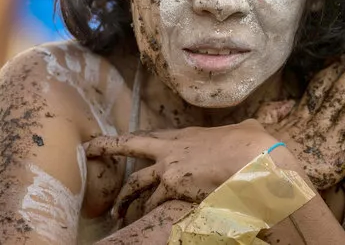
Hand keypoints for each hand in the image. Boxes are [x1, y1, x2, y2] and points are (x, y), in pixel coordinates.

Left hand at [85, 119, 274, 218]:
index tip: (115, 141)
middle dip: (108, 147)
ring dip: (126, 199)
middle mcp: (170, 150)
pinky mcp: (174, 189)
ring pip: (137, 184)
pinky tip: (144, 218)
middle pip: (130, 146)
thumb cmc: (251, 143)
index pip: (149, 136)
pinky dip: (148, 211)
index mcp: (184, 135)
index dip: (130, 140)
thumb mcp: (245, 128)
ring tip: (116, 212)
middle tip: (90, 150)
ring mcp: (170, 169)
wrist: (252, 158)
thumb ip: (241, 128)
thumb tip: (255, 125)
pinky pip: (154, 203)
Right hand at [256, 37, 344, 189]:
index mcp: (298, 118)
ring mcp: (329, 141)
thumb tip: (285, 101)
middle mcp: (316, 123)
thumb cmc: (257, 159)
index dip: (334, 68)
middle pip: (340, 89)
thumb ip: (271, 113)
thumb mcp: (257, 130)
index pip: (319, 87)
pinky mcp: (338, 162)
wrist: (259, 181)